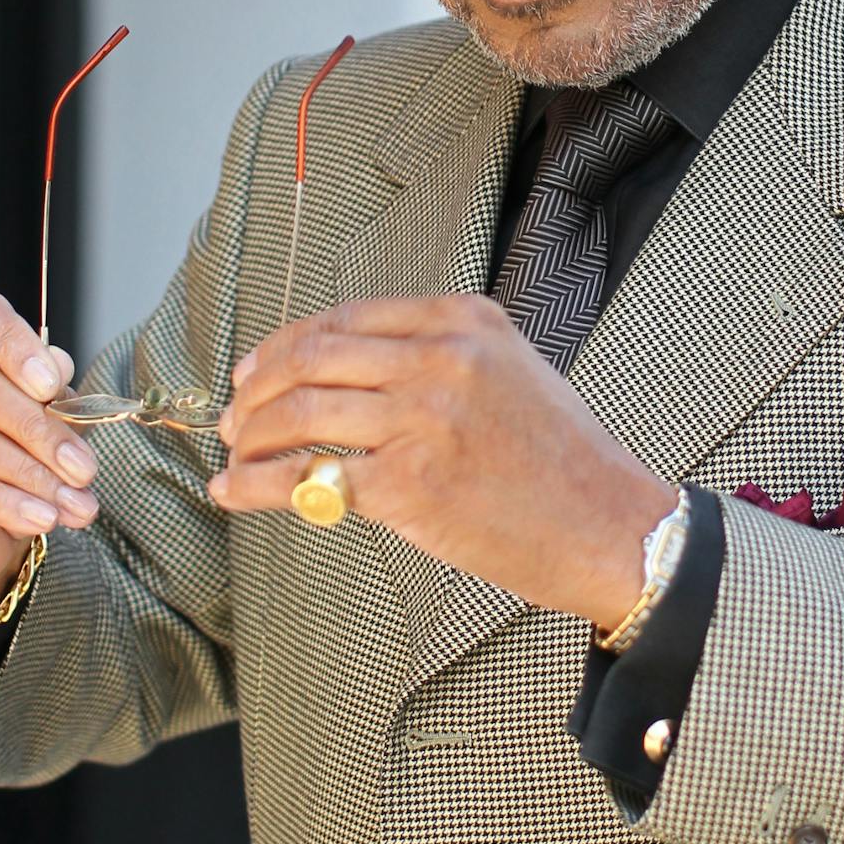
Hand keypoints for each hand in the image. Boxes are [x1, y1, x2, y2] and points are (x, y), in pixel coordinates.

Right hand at [0, 281, 101, 624]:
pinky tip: (39, 517)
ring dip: (28, 473)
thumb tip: (59, 369)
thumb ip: (51, 392)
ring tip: (74, 503)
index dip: (12, 340)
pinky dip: (1, 503)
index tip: (51, 382)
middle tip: (84, 468)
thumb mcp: (42, 416)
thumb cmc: (9, 450)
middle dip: (37, 428)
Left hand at [211, 294, 673, 629]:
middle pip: (312, 357)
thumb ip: (438, 355)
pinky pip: (309, 477)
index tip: (255, 369)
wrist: (609, 524)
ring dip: (252, 436)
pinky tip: (235, 492)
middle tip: (234, 416)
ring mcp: (423, 418)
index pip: (345, 319)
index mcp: (463, 321)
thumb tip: (346, 373)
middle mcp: (441, 358)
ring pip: (301, 412)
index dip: (284, 344)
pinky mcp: (410, 482)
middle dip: (256, 388)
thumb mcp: (510, 370)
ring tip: (235, 454)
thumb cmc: (562, 460)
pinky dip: (257, 486)